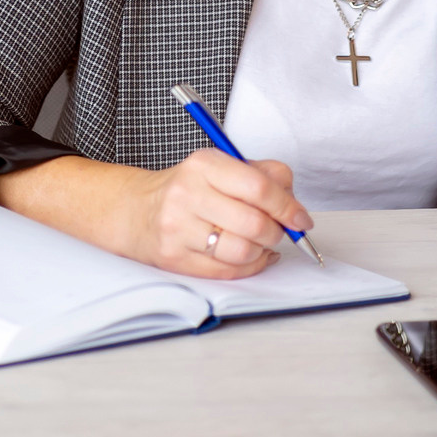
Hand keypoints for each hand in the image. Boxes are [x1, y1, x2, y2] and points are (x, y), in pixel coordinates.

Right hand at [120, 148, 312, 278]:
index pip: (259, 188)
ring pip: (243, 252)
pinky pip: (227, 272)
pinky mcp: (174, 257)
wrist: (135, 209)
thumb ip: (262, 175)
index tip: (301, 219)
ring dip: (261, 252)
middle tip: (279, 231)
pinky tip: (248, 257)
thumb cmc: (187, 188)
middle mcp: (188, 194)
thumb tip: (294, 204)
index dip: (288, 207)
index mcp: (204, 165)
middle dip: (277, 233)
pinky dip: (248, 267)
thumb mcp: (220, 167)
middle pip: (255, 223)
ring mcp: (178, 228)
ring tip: (259, 244)